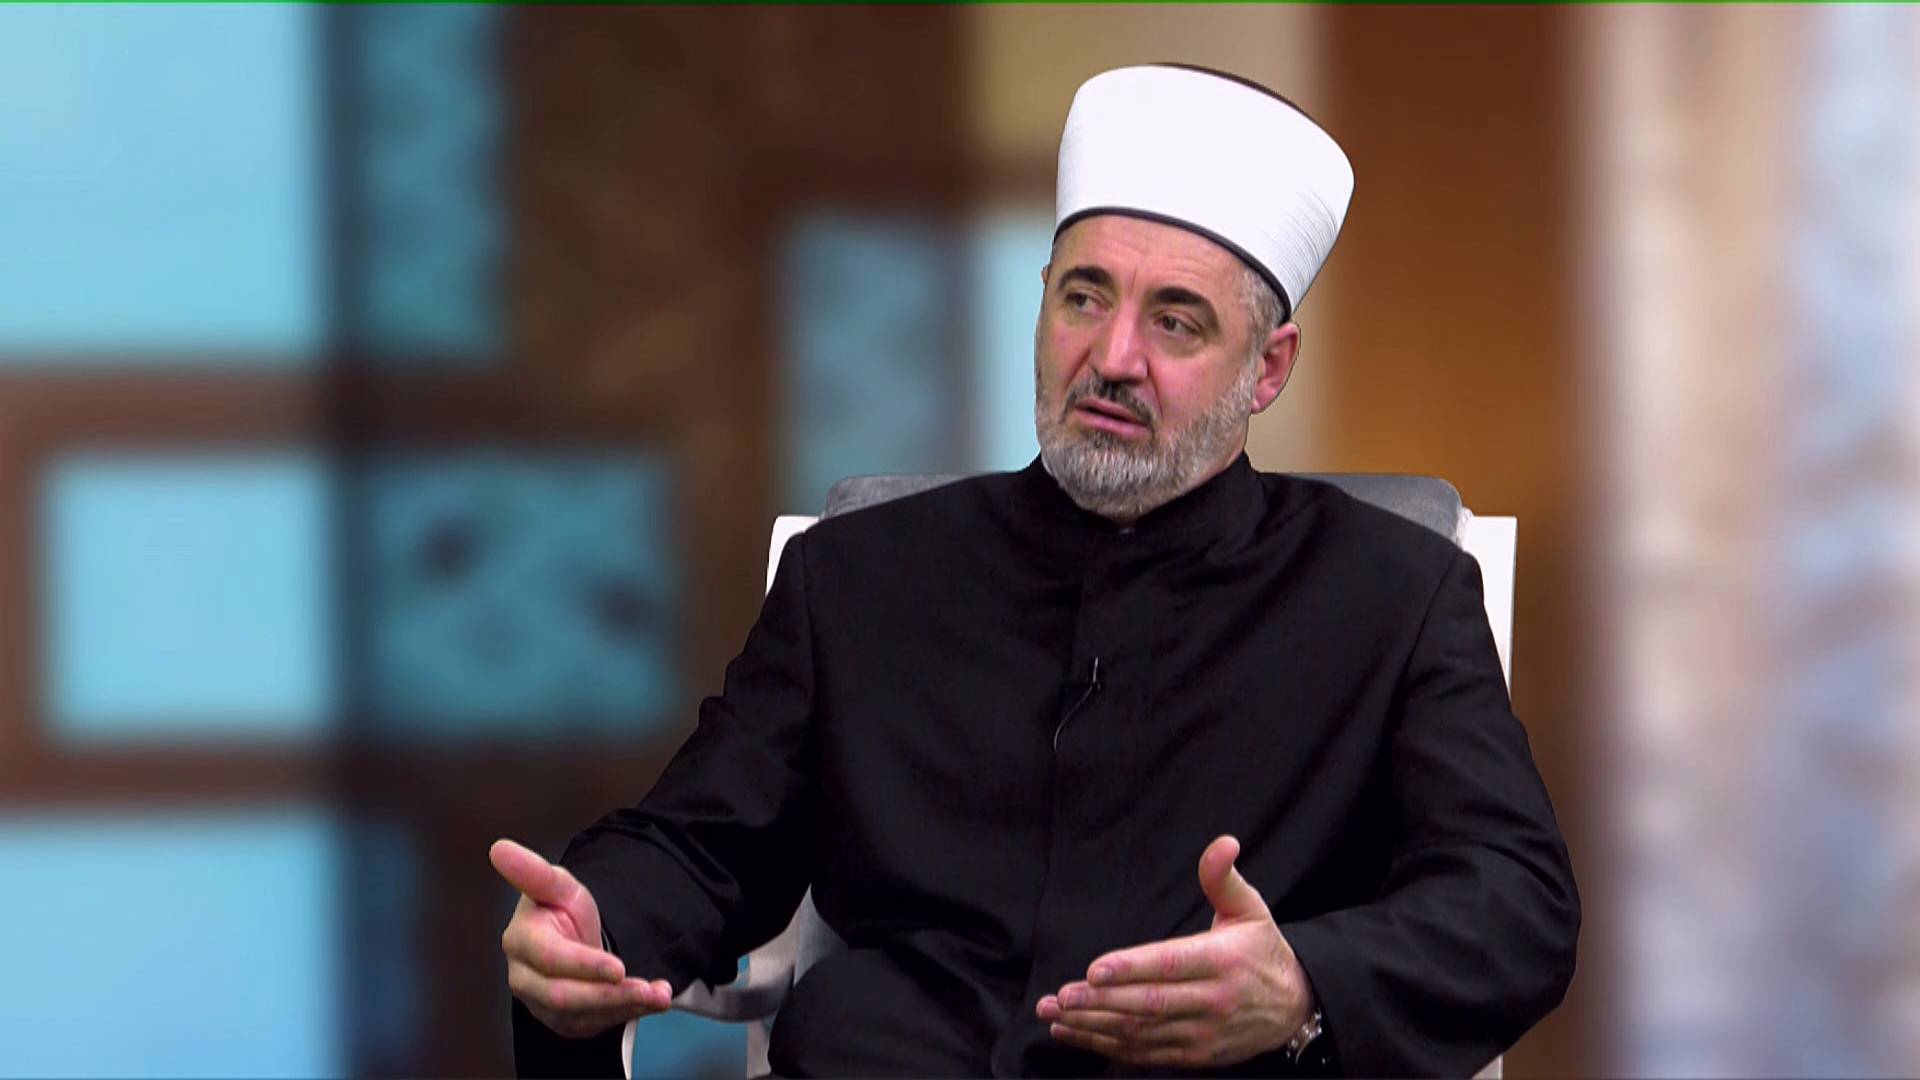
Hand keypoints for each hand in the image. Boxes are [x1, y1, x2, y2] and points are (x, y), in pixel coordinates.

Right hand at [491, 838, 673, 1036]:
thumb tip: (499, 848)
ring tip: (661, 995)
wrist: (571, 935)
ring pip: (582, 1016)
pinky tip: (652, 1000)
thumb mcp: (557, 885)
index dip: (584, 966)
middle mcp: (524, 979)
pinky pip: (594, 1025)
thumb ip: (534, 872)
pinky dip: (627, 1014)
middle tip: (651, 989)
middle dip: (610, 995)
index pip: (551, 960)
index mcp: (520, 942)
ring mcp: (541, 1004)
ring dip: (626, 1007)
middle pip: (564, 997)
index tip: (619, 967)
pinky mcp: (562, 1021)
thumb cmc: (561, 909)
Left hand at [1036, 835, 1314, 1068]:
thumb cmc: (1262, 950)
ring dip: (1094, 1026)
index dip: (1131, 968)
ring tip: (1053, 1015)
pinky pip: (1146, 1053)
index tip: (1094, 970)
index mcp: (1222, 961)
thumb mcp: (1250, 909)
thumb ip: (1224, 878)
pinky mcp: (1195, 1055)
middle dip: (1101, 1002)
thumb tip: (1223, 843)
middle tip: (1061, 996)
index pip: (1171, 965)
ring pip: (1142, 1032)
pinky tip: (1074, 1034)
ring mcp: (1203, 1033)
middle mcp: (1213, 1001)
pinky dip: (1108, 1045)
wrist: (1294, 1007)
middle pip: (1150, 1004)